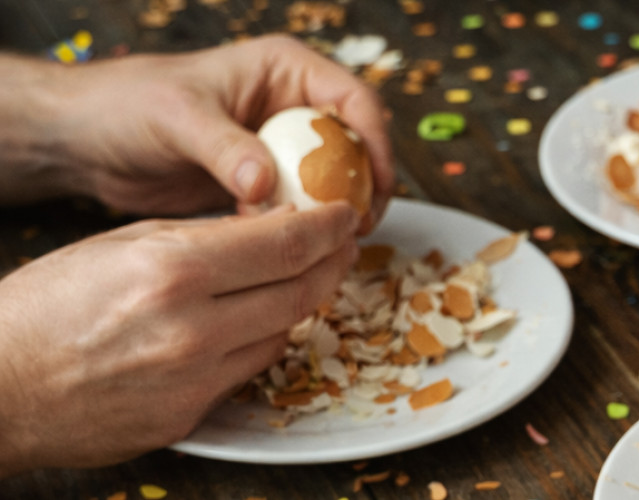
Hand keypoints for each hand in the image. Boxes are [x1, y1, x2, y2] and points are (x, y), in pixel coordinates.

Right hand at [0, 203, 358, 473]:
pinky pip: (247, 372)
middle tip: (343, 245)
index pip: (286, 244)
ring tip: (301, 277)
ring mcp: (194, 380)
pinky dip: (260, 341)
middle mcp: (192, 328)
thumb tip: (271, 225)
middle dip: (332, 264)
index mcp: (173, 270)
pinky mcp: (189, 417)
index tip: (344, 216)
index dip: (327, 228)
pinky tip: (252, 321)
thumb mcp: (122, 245)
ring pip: (281, 334)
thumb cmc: (45, 304)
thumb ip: (203, 237)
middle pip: (300, 292)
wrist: (0, 386)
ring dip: (299, 303)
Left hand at [46, 35, 393, 228]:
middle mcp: (291, 107)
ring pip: (330, 182)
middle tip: (358, 227)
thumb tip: (265, 184)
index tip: (377, 186)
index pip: (354, 101)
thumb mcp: (179, 117)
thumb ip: (224, 148)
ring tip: (331, 247)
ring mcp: (279, 148)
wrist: (87, 139)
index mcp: (285, 72)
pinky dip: (299, 230)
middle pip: (355, 147)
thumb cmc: (128, 104)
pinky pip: (297, 208)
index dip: (376, 143)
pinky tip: (290, 253)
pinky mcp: (262, 184)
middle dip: (363, 187)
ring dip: (333, 214)